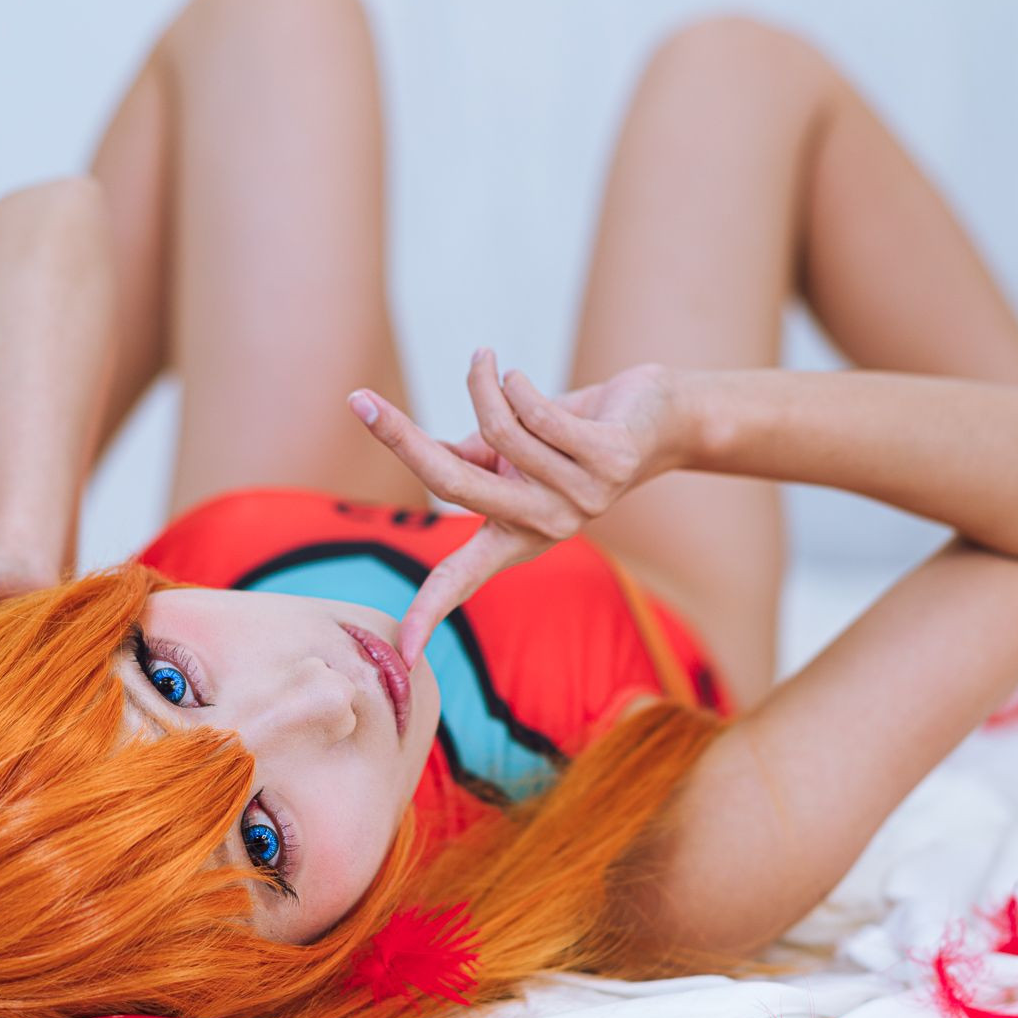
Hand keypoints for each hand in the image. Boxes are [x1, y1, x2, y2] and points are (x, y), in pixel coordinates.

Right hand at [350, 349, 683, 665]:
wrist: (657, 418)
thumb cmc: (573, 435)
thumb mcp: (512, 454)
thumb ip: (468, 457)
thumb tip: (419, 451)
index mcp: (515, 535)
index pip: (462, 579)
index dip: (430, 612)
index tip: (402, 654)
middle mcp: (546, 526)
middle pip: (453, 485)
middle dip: (399, 438)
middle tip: (359, 402)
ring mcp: (581, 499)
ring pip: (500, 430)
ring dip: (484, 383)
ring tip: (488, 363)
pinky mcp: (610, 462)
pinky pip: (537, 413)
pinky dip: (516, 383)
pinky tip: (514, 373)